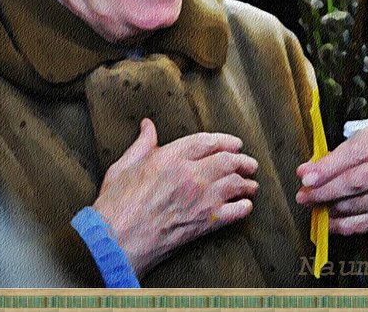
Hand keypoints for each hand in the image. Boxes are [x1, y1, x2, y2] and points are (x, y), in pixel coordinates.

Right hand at [93, 119, 257, 275]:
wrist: (115, 241)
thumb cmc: (116, 204)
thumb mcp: (124, 165)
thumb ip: (142, 144)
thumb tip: (147, 126)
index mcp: (171, 157)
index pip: (207, 142)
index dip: (225, 141)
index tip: (235, 144)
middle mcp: (190, 175)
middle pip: (226, 161)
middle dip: (242, 161)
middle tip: (250, 163)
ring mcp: (200, 199)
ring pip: (233, 184)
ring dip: (246, 183)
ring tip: (252, 183)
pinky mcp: (203, 223)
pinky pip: (233, 213)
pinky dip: (243, 208)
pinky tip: (246, 206)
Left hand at [296, 123, 367, 273]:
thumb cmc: (365, 148)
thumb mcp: (351, 139)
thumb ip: (330, 153)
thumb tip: (307, 173)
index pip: (355, 153)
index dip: (328, 167)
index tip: (305, 176)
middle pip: (357, 181)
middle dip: (325, 190)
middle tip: (303, 194)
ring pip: (357, 204)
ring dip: (329, 207)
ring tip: (311, 203)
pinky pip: (361, 224)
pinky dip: (339, 224)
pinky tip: (325, 219)